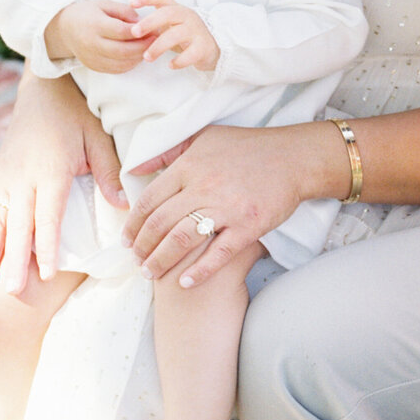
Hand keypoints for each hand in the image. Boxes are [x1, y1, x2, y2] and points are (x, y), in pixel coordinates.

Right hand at [0, 71, 123, 293]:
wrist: (41, 88)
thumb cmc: (76, 112)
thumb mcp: (98, 136)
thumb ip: (108, 171)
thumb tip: (123, 204)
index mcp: (49, 169)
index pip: (47, 215)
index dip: (45, 246)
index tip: (44, 274)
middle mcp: (22, 176)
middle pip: (17, 225)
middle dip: (13, 260)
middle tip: (9, 292)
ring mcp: (5, 176)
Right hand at [45, 0, 151, 73]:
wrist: (65, 29)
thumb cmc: (88, 14)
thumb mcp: (104, 5)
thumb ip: (124, 11)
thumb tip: (141, 22)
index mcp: (94, 25)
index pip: (120, 31)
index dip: (139, 32)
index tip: (153, 28)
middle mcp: (91, 44)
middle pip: (122, 50)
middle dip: (143, 46)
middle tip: (156, 40)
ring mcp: (92, 58)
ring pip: (121, 63)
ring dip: (139, 57)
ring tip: (150, 47)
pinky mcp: (94, 67)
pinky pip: (116, 70)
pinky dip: (130, 64)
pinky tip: (138, 55)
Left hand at [122, 121, 335, 285]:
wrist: (293, 158)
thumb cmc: (248, 147)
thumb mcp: (204, 137)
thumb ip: (168, 151)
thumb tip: (137, 170)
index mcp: (189, 166)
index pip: (149, 200)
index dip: (133, 224)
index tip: (126, 240)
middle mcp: (204, 187)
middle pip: (160, 223)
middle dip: (142, 247)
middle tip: (136, 261)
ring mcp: (227, 208)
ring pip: (181, 241)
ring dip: (161, 261)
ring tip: (150, 273)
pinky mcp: (248, 226)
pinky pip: (218, 254)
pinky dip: (198, 272)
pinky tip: (184, 283)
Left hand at [130, 0, 220, 71]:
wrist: (213, 47)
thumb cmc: (185, 35)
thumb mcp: (171, 24)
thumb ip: (154, 22)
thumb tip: (126, 27)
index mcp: (176, 9)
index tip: (131, 3)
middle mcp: (187, 16)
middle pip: (168, 13)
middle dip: (149, 22)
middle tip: (134, 33)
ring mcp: (196, 31)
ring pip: (176, 35)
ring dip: (158, 47)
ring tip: (147, 57)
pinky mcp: (203, 47)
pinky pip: (190, 54)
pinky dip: (179, 60)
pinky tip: (170, 65)